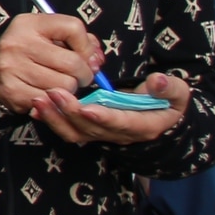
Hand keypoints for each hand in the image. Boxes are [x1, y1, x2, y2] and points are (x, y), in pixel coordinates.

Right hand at [0, 13, 101, 114]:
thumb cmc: (33, 49)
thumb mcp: (54, 35)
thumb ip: (82, 42)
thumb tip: (96, 62)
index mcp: (30, 24)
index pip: (73, 28)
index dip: (86, 46)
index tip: (83, 56)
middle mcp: (17, 43)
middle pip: (73, 63)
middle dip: (82, 74)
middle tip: (75, 76)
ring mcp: (11, 68)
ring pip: (64, 86)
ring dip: (68, 90)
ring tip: (58, 84)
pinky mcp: (10, 91)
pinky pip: (50, 102)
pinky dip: (53, 101)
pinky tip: (46, 93)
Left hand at [32, 73, 188, 145]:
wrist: (162, 115)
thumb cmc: (169, 100)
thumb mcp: (178, 93)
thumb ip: (168, 87)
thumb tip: (157, 81)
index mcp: (143, 126)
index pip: (120, 124)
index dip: (103, 117)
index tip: (85, 107)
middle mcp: (119, 134)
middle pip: (91, 129)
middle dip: (71, 113)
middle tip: (53, 93)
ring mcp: (102, 133)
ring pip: (75, 132)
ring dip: (55, 118)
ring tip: (39, 99)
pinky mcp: (89, 129)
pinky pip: (68, 129)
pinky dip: (52, 119)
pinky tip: (36, 106)